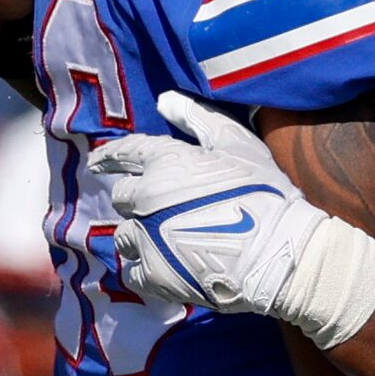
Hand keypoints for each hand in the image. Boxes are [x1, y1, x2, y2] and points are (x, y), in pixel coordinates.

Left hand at [87, 93, 324, 315]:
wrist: (277, 252)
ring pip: (124, 237)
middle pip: (122, 198)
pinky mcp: (152, 276)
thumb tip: (164, 100)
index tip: (97, 162)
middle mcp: (145, 198)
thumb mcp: (238, 144)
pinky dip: (143, 270)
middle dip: (136, 201)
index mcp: (163, 161)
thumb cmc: (264, 193)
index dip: (109, 157)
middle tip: (156, 208)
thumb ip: (198, 119)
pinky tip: (161, 268)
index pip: (123, 154)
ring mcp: (146, 239)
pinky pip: (131, 273)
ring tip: (163, 242)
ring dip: (139, 236)